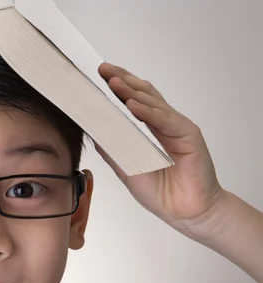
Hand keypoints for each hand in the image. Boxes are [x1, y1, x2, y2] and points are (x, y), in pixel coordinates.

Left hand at [96, 62, 225, 236]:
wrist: (185, 213)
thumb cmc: (160, 192)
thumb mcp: (127, 167)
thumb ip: (112, 148)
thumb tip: (92, 130)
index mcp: (151, 129)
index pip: (133, 100)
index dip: (117, 86)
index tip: (98, 75)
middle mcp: (165, 123)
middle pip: (143, 94)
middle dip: (121, 80)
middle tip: (102, 69)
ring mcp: (177, 128)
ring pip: (153, 103)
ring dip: (131, 92)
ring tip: (112, 82)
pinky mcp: (189, 136)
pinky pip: (166, 120)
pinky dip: (149, 112)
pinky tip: (133, 106)